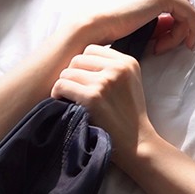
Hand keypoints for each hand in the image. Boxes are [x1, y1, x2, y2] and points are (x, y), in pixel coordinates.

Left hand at [51, 44, 157, 164]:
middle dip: (73, 74)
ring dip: (64, 85)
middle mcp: (117, 68)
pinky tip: (63, 102)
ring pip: (67, 72)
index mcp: (127, 62)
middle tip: (75, 90)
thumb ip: (112, 66)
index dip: (83, 65)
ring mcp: (105, 82)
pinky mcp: (92, 97)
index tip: (85, 79)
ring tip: (70, 97)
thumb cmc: (129, 114)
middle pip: (77, 59)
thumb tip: (80, 57)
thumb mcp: (130, 81)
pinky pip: (62, 85)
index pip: (91, 49)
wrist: (136, 143)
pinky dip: (58, 94)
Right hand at [68, 0, 194, 51]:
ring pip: (188, 13)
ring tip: (158, 47)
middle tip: (160, 46)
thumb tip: (178, 26)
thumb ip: (159, 15)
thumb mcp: (141, 15)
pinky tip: (168, 45)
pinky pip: (191, 18)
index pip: (176, 2)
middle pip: (184, 6)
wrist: (100, 22)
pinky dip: (185, 34)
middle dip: (176, 30)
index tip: (164, 41)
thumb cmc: (114, 23)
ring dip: (177, 35)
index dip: (174, 24)